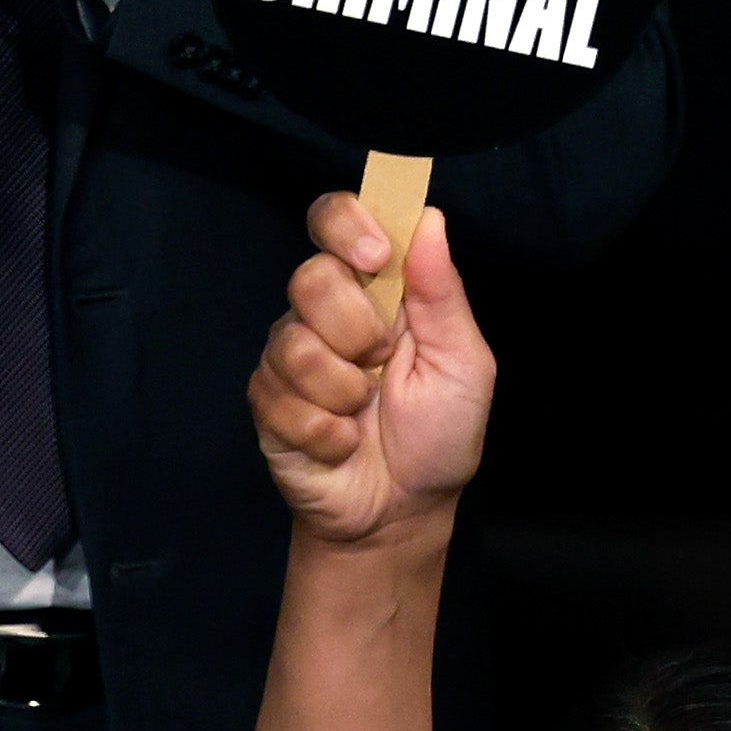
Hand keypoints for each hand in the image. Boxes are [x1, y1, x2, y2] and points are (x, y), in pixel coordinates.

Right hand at [253, 198, 490, 548]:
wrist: (403, 512)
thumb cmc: (440, 434)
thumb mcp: (463, 363)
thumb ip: (443, 294)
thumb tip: (428, 218)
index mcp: (376, 289)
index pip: (337, 220)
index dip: (346, 223)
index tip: (374, 256)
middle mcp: (325, 313)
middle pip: (311, 277)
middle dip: (357, 329)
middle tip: (382, 363)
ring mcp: (290, 356)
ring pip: (294, 343)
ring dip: (344, 390)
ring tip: (365, 413)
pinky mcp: (267, 402)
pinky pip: (282, 400)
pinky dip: (328, 432)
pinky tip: (343, 444)